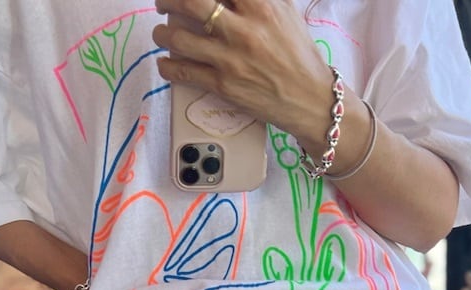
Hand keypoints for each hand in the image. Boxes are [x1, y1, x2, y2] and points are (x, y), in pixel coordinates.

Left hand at [152, 0, 331, 140]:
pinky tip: (165, 62)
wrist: (309, 99)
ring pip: (180, 38)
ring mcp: (231, 58)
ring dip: (162, 32)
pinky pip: (184, 71)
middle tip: (164, 2)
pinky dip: (168, 65)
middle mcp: (243, 29)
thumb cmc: (298, 54)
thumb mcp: (285, 11)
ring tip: (162, 32)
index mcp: (261, 5)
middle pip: (190, 2)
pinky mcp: (223, 85)